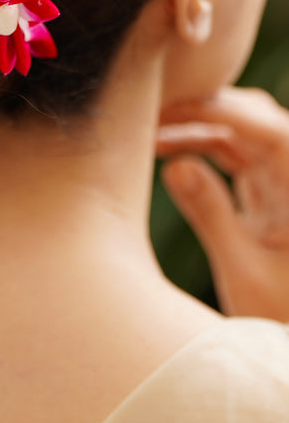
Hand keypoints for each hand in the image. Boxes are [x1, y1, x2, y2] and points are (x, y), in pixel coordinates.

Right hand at [157, 86, 288, 320]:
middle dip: (202, 109)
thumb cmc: (283, 318)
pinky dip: (199, 146)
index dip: (219, 109)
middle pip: (254, 120)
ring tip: (148, 130)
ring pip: (240, 132)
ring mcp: (284, 181)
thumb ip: (211, 216)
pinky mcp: (269, 190)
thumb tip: (174, 164)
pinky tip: (164, 150)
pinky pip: (233, 153)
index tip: (171, 103)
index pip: (270, 131)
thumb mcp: (244, 273)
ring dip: (196, 126)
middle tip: (150, 110)